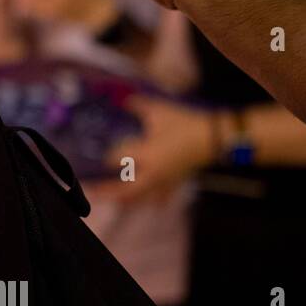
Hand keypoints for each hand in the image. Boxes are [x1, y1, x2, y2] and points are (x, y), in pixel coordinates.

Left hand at [90, 96, 212, 203]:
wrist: (214, 137)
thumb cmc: (185, 124)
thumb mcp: (160, 112)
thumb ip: (139, 106)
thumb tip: (124, 99)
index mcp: (146, 154)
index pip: (118, 159)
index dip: (107, 158)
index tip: (98, 158)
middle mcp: (152, 172)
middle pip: (125, 190)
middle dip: (107, 191)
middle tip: (92, 191)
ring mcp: (165, 180)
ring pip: (141, 197)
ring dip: (126, 200)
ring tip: (113, 201)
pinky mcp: (176, 181)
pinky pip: (162, 197)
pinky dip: (154, 201)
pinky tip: (151, 206)